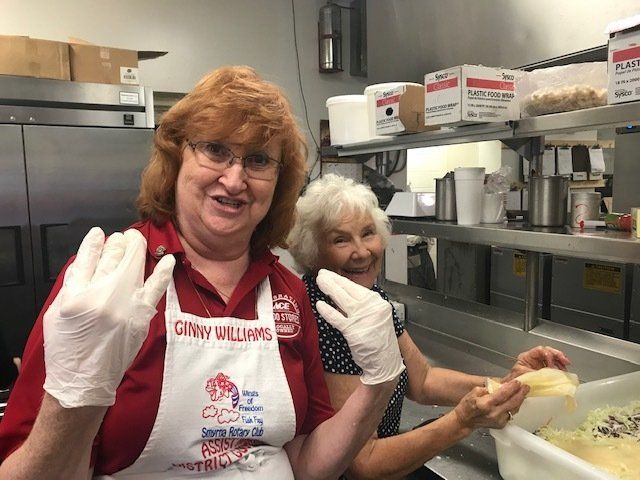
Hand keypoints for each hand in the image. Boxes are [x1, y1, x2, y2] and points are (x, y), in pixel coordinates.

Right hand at [43, 227, 174, 407]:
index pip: (87, 257)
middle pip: (113, 257)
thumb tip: (88, 260)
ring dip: (135, 249)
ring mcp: (124, 305)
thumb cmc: (68, 349)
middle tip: (121, 238)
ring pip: (133, 266)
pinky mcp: (142, 316)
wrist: (85, 380)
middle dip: (118, 243)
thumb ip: (72, 284)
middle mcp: (101, 296)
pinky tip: (168, 259)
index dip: (95, 242)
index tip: (100, 234)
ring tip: (135, 240)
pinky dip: (163, 272)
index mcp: (76, 294)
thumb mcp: (57, 312)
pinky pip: (156, 288)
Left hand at [315, 269, 404, 385]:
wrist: (385, 361)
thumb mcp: (375, 315)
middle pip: (348, 289)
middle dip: (333, 280)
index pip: (356, 287)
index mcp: (377, 302)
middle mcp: (372, 307)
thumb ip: (361, 305)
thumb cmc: (378, 339)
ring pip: (342, 299)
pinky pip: (337, 318)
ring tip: (319, 282)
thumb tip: (340, 293)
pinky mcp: (354, 331)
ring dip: (329, 288)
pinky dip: (327, 311)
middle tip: (321, 273)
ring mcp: (363, 318)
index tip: (331, 275)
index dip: (341, 280)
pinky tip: (319, 305)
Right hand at [452, 380, 528, 430]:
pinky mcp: (501, 424)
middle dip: (521, 393)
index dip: (512, 387)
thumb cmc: (467, 406)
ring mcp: (499, 420)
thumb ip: (487, 388)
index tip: (517, 382)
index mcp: (486, 404)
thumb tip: (499, 386)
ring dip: (520, 400)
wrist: (465, 421)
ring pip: (514, 409)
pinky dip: (515, 407)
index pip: (503, 394)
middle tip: (526, 386)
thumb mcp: (473, 392)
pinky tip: (516, 401)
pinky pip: (511, 414)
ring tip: (523, 392)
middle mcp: (494, 413)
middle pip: (512, 402)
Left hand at [502, 345, 570, 381]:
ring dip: (560, 361)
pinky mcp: (542, 369)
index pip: (539, 350)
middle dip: (557, 355)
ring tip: (566, 367)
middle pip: (547, 351)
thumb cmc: (515, 382)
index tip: (552, 365)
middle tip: (565, 361)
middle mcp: (533, 358)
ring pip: (551, 357)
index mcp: (526, 357)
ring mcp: (538, 363)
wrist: (513, 389)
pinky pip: (552, 365)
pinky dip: (559, 367)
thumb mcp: (524, 376)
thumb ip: (535, 374)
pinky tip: (563, 371)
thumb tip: (548, 374)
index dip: (548, 355)